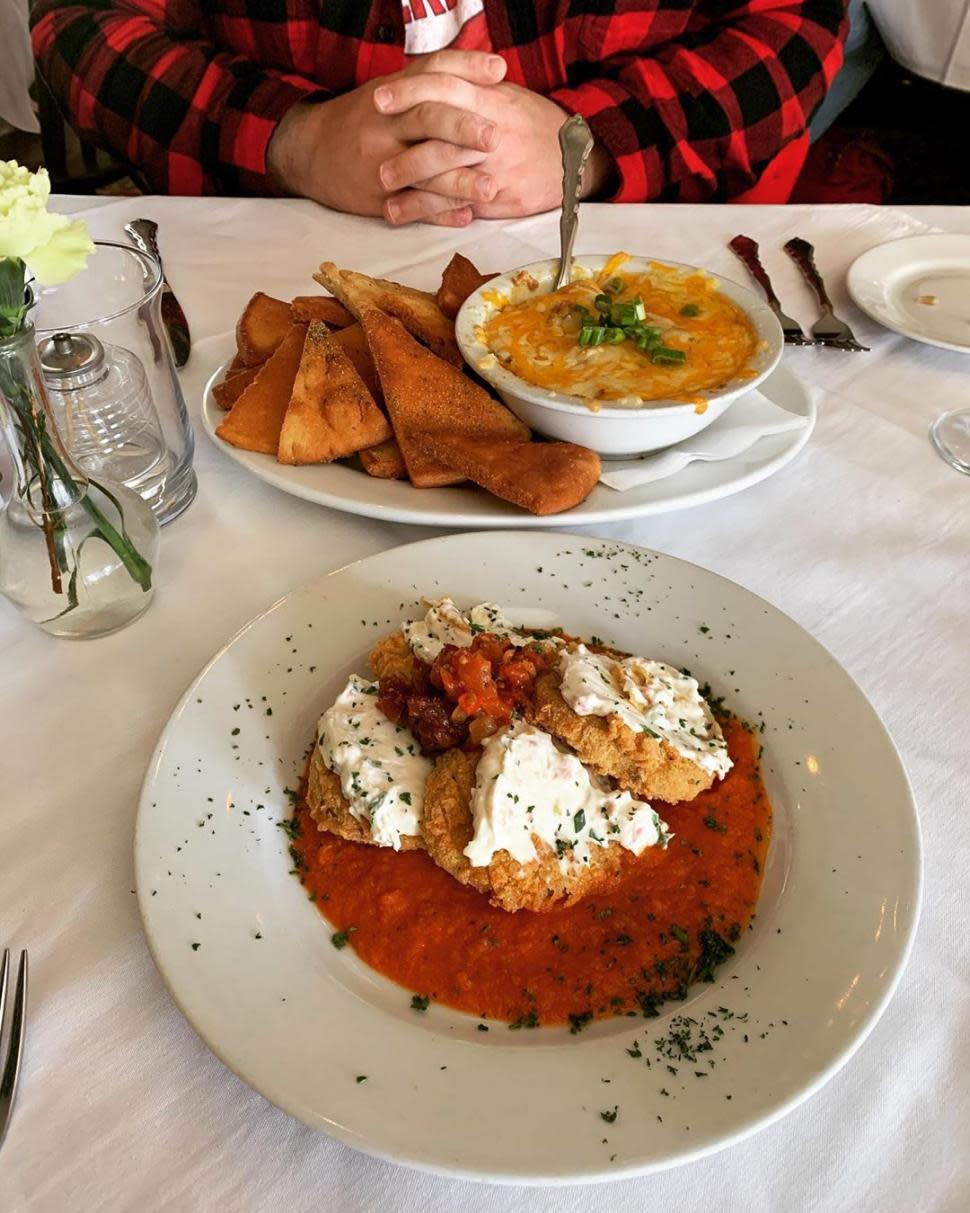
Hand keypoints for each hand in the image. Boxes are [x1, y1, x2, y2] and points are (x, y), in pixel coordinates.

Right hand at [267, 51, 506, 223]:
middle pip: (426, 119)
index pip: (432, 71)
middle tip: (495, 137)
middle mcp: (386, 124)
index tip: (499, 70)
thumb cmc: (364, 119)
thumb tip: (493, 70)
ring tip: (492, 188)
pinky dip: (440, 213)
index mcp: (394, 93)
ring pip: (422, 170)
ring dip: (458, 181)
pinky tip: (466, 216)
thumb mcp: (391, 89)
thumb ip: (434, 80)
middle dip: (462, 128)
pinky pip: (412, 207)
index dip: (466, 67)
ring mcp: (381, 162)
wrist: (311, 152)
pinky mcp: (377, 197)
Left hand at [375, 79, 612, 223]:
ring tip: (381, 187)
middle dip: (405, 147)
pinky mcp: (498, 198)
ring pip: (447, 174)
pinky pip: (457, 204)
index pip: (446, 86)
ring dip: (410, 183)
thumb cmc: (532, 124)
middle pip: (441, 136)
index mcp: (491, 99)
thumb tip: (430, 76)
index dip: (410, 91)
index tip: (379, 99)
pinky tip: (400, 212)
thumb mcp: (506, 96)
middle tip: (374, 156)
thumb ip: (470, 86)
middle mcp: (492, 133)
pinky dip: (427, 210)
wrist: (575, 158)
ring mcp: (494, 169)